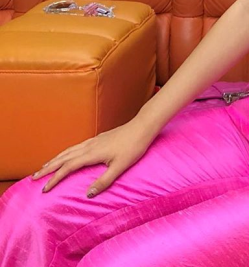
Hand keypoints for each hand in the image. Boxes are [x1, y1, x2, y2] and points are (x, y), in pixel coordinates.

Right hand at [30, 120, 154, 197]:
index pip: (67, 168)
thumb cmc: (133, 147)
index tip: (44, 189)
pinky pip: (76, 146)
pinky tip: (66, 155)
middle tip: (34, 177)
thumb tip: (87, 194)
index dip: (54, 179)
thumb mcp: (120, 167)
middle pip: (63, 158)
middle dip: (48, 168)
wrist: (143, 127)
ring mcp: (93, 141)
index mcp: (92, 154)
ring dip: (55, 159)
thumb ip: (104, 181)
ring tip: (44, 166)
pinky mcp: (98, 138)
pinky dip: (66, 152)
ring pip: (68, 150)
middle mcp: (89, 146)